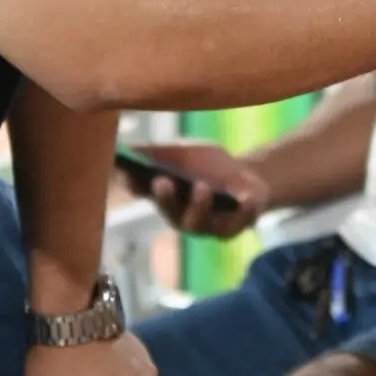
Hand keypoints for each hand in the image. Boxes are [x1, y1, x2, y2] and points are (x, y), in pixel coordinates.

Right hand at [119, 141, 268, 239]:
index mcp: (164, 195)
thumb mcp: (189, 151)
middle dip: (164, 197)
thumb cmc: (211, 165)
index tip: (127, 171)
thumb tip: (131, 146)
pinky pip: (237, 223)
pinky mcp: (233, 228)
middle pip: (168, 210)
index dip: (133, 182)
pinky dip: (243, 211)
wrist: (248, 178)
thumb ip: (164, 152)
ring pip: (198, 222)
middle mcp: (180, 215)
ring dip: (199, 205)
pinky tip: (247, 199)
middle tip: (161, 180)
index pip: (142, 190)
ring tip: (201, 187)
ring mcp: (206, 225)